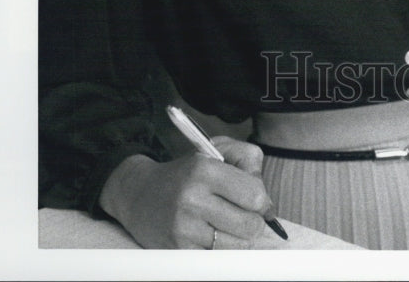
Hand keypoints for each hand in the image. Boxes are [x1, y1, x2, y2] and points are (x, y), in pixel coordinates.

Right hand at [99, 137, 275, 248]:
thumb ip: (250, 163)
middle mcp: (192, 199)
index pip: (255, 195)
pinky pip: (218, 260)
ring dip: (238, 237)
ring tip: (226, 224)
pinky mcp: (178, 251)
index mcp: (205, 169)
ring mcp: (184, 228)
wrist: (140, 194)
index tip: (256, 200)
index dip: (263, 200)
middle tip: (243, 214)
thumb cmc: (187, 171)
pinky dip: (221, 250)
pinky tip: (212, 235)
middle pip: (250, 226)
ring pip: (237, 246)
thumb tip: (269, 206)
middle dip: (253, 221)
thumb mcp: (217, 150)